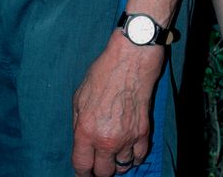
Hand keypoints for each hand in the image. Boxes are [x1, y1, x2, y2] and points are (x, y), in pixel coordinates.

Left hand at [71, 31, 163, 175]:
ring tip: (117, 153)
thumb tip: (81, 140)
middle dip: (100, 169)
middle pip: (103, 172)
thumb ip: (78, 123)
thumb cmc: (104, 71)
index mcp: (85, 131)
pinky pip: (140, 155)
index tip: (85, 170)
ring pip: (123, 166)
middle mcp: (105, 139)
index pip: (82, 167)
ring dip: (119, 161)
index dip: (82, 172)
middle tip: (101, 161)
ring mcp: (127, 137)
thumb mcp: (79, 96)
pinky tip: (131, 148)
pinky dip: (135, 155)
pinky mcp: (143, 131)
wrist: (131, 57)